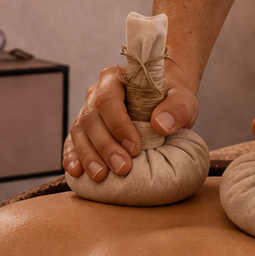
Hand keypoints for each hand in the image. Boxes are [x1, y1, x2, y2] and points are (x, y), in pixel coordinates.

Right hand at [65, 60, 199, 180]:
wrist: (163, 101)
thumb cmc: (170, 98)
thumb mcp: (182, 99)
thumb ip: (176, 107)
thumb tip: (160, 124)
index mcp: (114, 79)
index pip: (108, 100)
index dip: (118, 125)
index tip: (134, 147)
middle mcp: (95, 94)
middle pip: (90, 119)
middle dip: (104, 146)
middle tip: (122, 168)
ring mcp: (87, 112)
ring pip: (78, 133)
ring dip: (88, 156)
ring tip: (100, 176)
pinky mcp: (85, 131)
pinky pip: (72, 143)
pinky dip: (73, 158)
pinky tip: (77, 173)